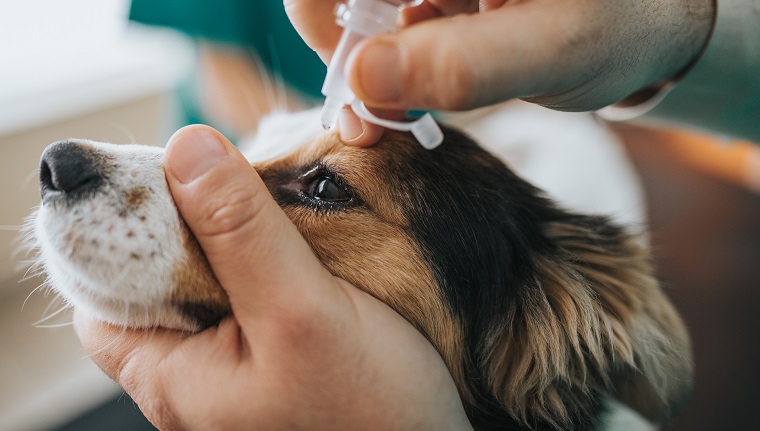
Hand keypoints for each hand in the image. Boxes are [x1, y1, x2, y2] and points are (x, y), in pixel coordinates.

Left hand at [75, 126, 472, 430]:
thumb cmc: (372, 411)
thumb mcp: (301, 310)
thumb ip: (242, 232)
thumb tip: (187, 148)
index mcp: (170, 376)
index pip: (101, 288)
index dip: (121, 228)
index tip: (167, 174)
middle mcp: (190, 377)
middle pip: (157, 276)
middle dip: (188, 221)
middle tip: (234, 178)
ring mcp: (230, 370)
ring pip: (207, 280)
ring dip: (232, 235)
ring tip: (272, 206)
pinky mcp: (269, 359)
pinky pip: (246, 294)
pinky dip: (262, 258)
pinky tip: (296, 242)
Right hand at [285, 0, 714, 143]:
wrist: (651, 19)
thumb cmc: (619, 27)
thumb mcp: (553, 52)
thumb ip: (462, 67)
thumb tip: (361, 82)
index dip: (321, 15)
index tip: (350, 83)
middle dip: (346, 48)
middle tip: (371, 117)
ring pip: (360, 5)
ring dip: (363, 62)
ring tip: (396, 114)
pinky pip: (384, 17)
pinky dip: (385, 59)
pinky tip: (413, 90)